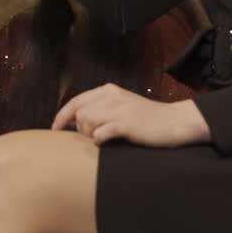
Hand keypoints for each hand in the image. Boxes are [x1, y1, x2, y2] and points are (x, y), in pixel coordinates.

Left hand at [51, 83, 210, 146]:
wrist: (176, 122)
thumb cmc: (147, 119)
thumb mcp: (122, 106)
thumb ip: (101, 109)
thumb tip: (76, 120)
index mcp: (109, 91)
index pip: (76, 100)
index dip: (62, 115)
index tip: (55, 128)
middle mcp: (112, 96)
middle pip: (79, 112)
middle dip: (79, 128)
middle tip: (91, 137)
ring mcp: (120, 109)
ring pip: (86, 120)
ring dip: (89, 133)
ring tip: (101, 139)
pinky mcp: (127, 124)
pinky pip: (101, 132)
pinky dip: (99, 139)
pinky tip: (105, 142)